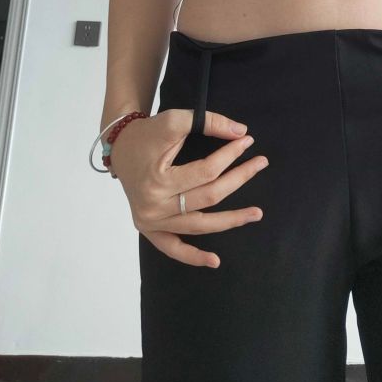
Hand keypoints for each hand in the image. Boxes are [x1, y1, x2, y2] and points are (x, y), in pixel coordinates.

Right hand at [109, 109, 268, 266]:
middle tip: (261, 163)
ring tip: (256, 213)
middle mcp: (153, 207)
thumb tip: (241, 132)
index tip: (248, 141)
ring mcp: (151, 222)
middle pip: (208, 197)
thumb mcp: (174, 120)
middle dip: (239, 179)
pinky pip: (173, 249)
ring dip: (230, 221)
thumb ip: (208, 122)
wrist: (120, 148)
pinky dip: (193, 257)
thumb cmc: (147, 134)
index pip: (206, 171)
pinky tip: (215, 260)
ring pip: (199, 225)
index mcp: (157, 181)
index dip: (230, 155)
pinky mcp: (149, 230)